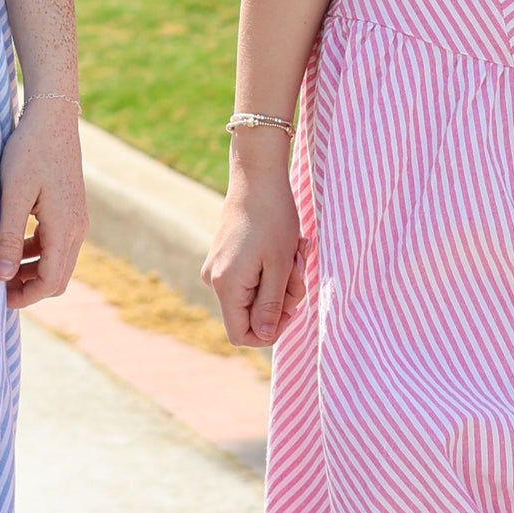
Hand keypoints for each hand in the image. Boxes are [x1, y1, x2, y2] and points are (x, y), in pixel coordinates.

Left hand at [0, 97, 86, 308]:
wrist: (53, 116)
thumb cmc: (29, 150)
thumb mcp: (13, 193)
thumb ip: (8, 236)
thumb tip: (2, 277)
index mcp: (65, 227)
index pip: (51, 281)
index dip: (25, 297)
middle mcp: (77, 227)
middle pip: (57, 277)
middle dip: (29, 288)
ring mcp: (77, 218)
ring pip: (57, 261)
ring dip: (31, 271)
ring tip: (0, 268)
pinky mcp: (71, 209)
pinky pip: (56, 243)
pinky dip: (36, 253)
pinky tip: (12, 244)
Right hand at [205, 144, 303, 351]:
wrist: (257, 178)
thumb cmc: (273, 219)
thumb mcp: (279, 266)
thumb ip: (270, 305)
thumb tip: (263, 335)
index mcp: (226, 286)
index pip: (242, 335)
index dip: (269, 332)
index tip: (291, 309)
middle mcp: (215, 280)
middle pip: (251, 315)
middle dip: (281, 300)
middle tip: (298, 271)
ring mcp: (218, 268)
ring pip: (255, 296)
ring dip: (280, 282)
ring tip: (293, 253)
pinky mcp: (225, 258)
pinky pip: (251, 279)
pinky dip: (272, 270)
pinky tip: (284, 248)